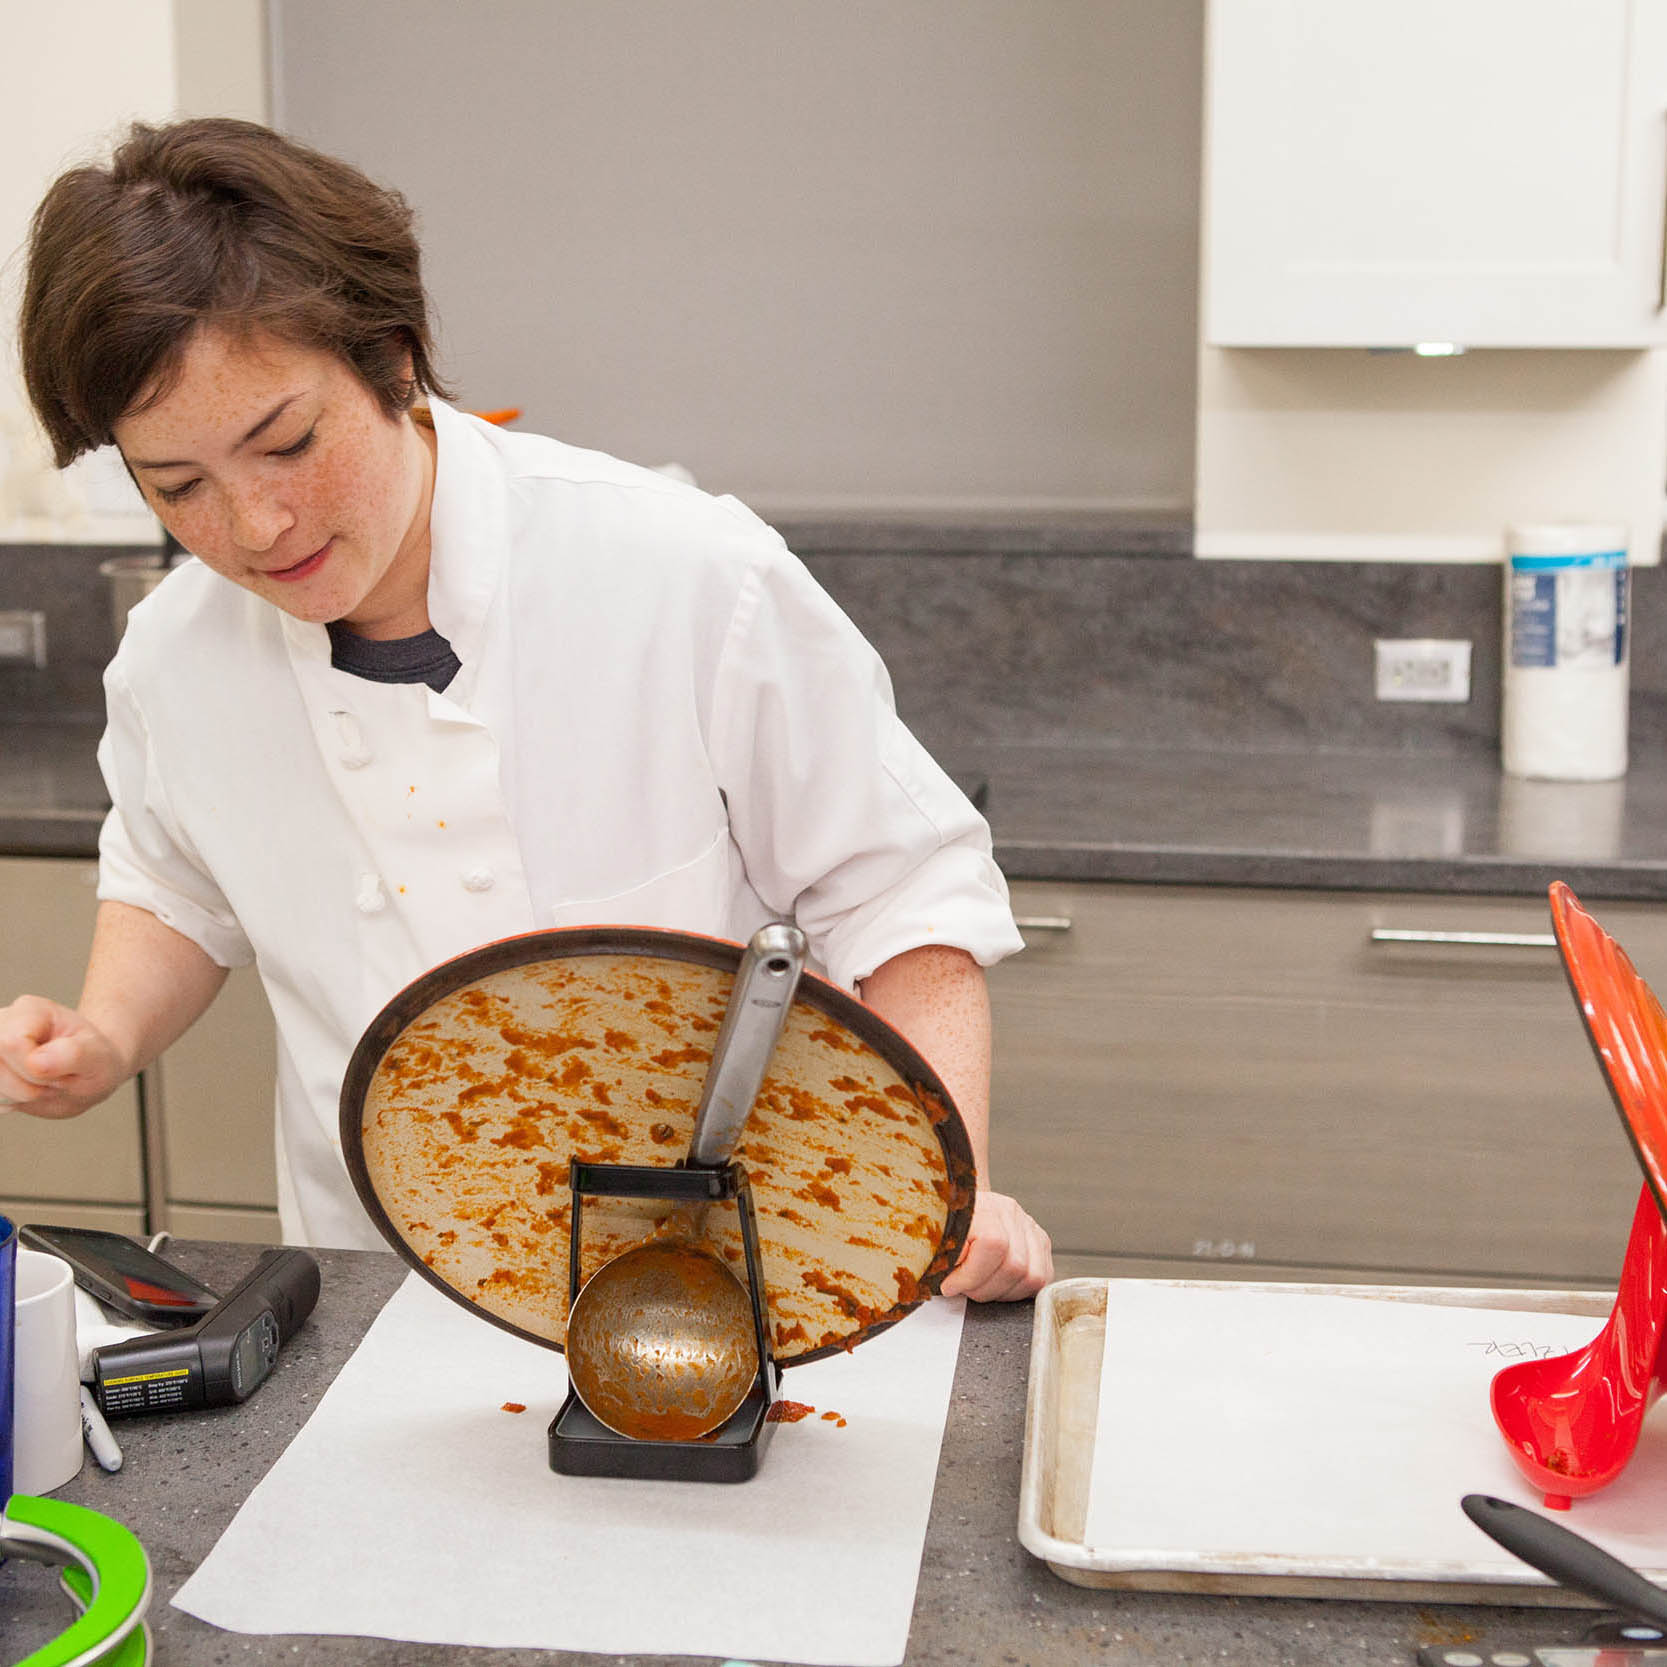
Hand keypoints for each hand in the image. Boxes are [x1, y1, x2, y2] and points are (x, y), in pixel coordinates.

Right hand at [0, 995, 128, 1118]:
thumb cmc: (94, 1059)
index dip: (34, 1070)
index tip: (63, 1070)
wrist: (87, 1073)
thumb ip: (73, 1055)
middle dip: (28, 1086)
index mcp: (31, 1010)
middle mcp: (3, 1023)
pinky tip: (30, 1091)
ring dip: (20, 1096)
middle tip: (57, 1079)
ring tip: (45, 1084)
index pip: (11, 1043)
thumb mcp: (98, 1057)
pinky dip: (11, 1101)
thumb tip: (36, 1062)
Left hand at [939, 1189, 1052, 1301]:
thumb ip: (942, 1255)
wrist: (959, 1203)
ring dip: (1002, 1292)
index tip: (949, 1286)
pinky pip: (1042, 1279)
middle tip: (964, 1288)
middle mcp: (1011, 1212)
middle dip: (984, 1289)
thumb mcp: (934, 1236)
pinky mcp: (1040, 1241)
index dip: (970, 1275)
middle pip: (1014, 1266)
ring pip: (1031, 1277)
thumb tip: (950, 1281)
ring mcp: (1029, 1226)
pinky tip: (998, 1285)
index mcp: (984, 1206)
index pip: (993, 1245)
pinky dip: (1018, 1290)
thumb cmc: (944, 1223)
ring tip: (980, 1285)